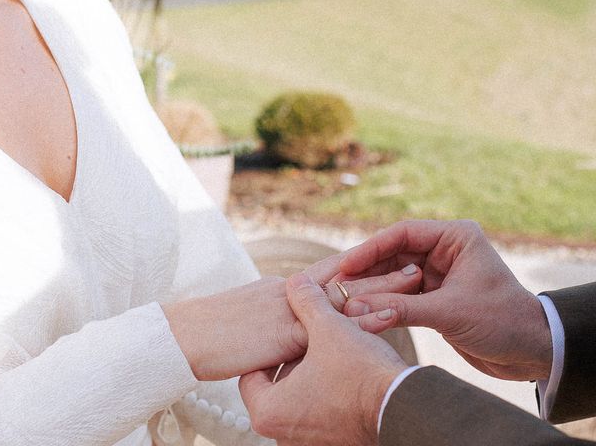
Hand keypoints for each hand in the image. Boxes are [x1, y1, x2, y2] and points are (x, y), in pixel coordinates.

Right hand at [164, 253, 420, 380]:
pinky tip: (385, 315)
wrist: (183, 338)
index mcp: (282, 290)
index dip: (360, 269)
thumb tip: (291, 327)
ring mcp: (289, 310)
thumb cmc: (212, 332)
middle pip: (344, 278)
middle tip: (417, 264)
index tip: (390, 262)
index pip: (327, 275)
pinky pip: (330, 325)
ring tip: (415, 278)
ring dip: (381, 287)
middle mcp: (290, 293)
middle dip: (381, 271)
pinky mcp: (284, 331)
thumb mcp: (250, 319)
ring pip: (344, 294)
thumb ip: (275, 319)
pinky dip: (359, 320)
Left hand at [239, 273, 406, 445]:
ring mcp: (308, 442)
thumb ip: (306, 302)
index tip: (286, 335)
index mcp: (267, 412)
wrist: (405, 406)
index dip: (271, 348)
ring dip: (309, 376)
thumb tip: (296, 281)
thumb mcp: (328, 327)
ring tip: (327, 353)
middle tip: (307, 341)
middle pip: (275, 388)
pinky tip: (343, 372)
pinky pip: (318, 412)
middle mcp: (282, 434)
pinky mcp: (332, 443)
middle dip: (291, 361)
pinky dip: (326, 393)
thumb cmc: (362, 372)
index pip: (251, 374)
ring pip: (298, 400)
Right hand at [340, 220, 551, 380]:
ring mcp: (437, 275)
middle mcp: (444, 251)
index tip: (346, 265)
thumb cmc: (503, 322)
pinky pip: (400, 296)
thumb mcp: (449, 312)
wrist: (531, 352)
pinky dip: (383, 304)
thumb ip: (401, 308)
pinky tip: (361, 312)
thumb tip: (354, 308)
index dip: (371, 248)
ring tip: (343, 300)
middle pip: (393, 255)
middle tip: (336, 284)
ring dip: (372, 290)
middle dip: (367, 271)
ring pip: (393, 276)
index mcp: (455, 238)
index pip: (403, 234)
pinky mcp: (433, 297)